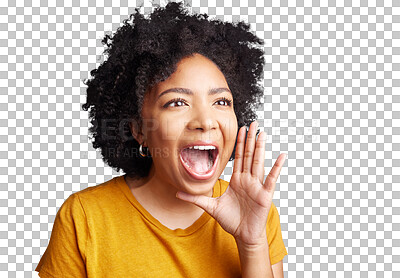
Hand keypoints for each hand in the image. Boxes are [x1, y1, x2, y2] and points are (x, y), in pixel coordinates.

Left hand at [176, 121, 286, 245]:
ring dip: (261, 147)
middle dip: (251, 139)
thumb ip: (196, 198)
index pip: (239, 158)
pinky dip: (277, 167)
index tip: (241, 129)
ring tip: (263, 133)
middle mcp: (248, 180)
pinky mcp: (265, 194)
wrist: (243, 235)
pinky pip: (271, 178)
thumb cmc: (230, 220)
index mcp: (237, 180)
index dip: (240, 143)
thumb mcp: (211, 207)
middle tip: (254, 123)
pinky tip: (282, 156)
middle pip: (249, 155)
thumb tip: (177, 193)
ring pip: (258, 162)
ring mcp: (257, 186)